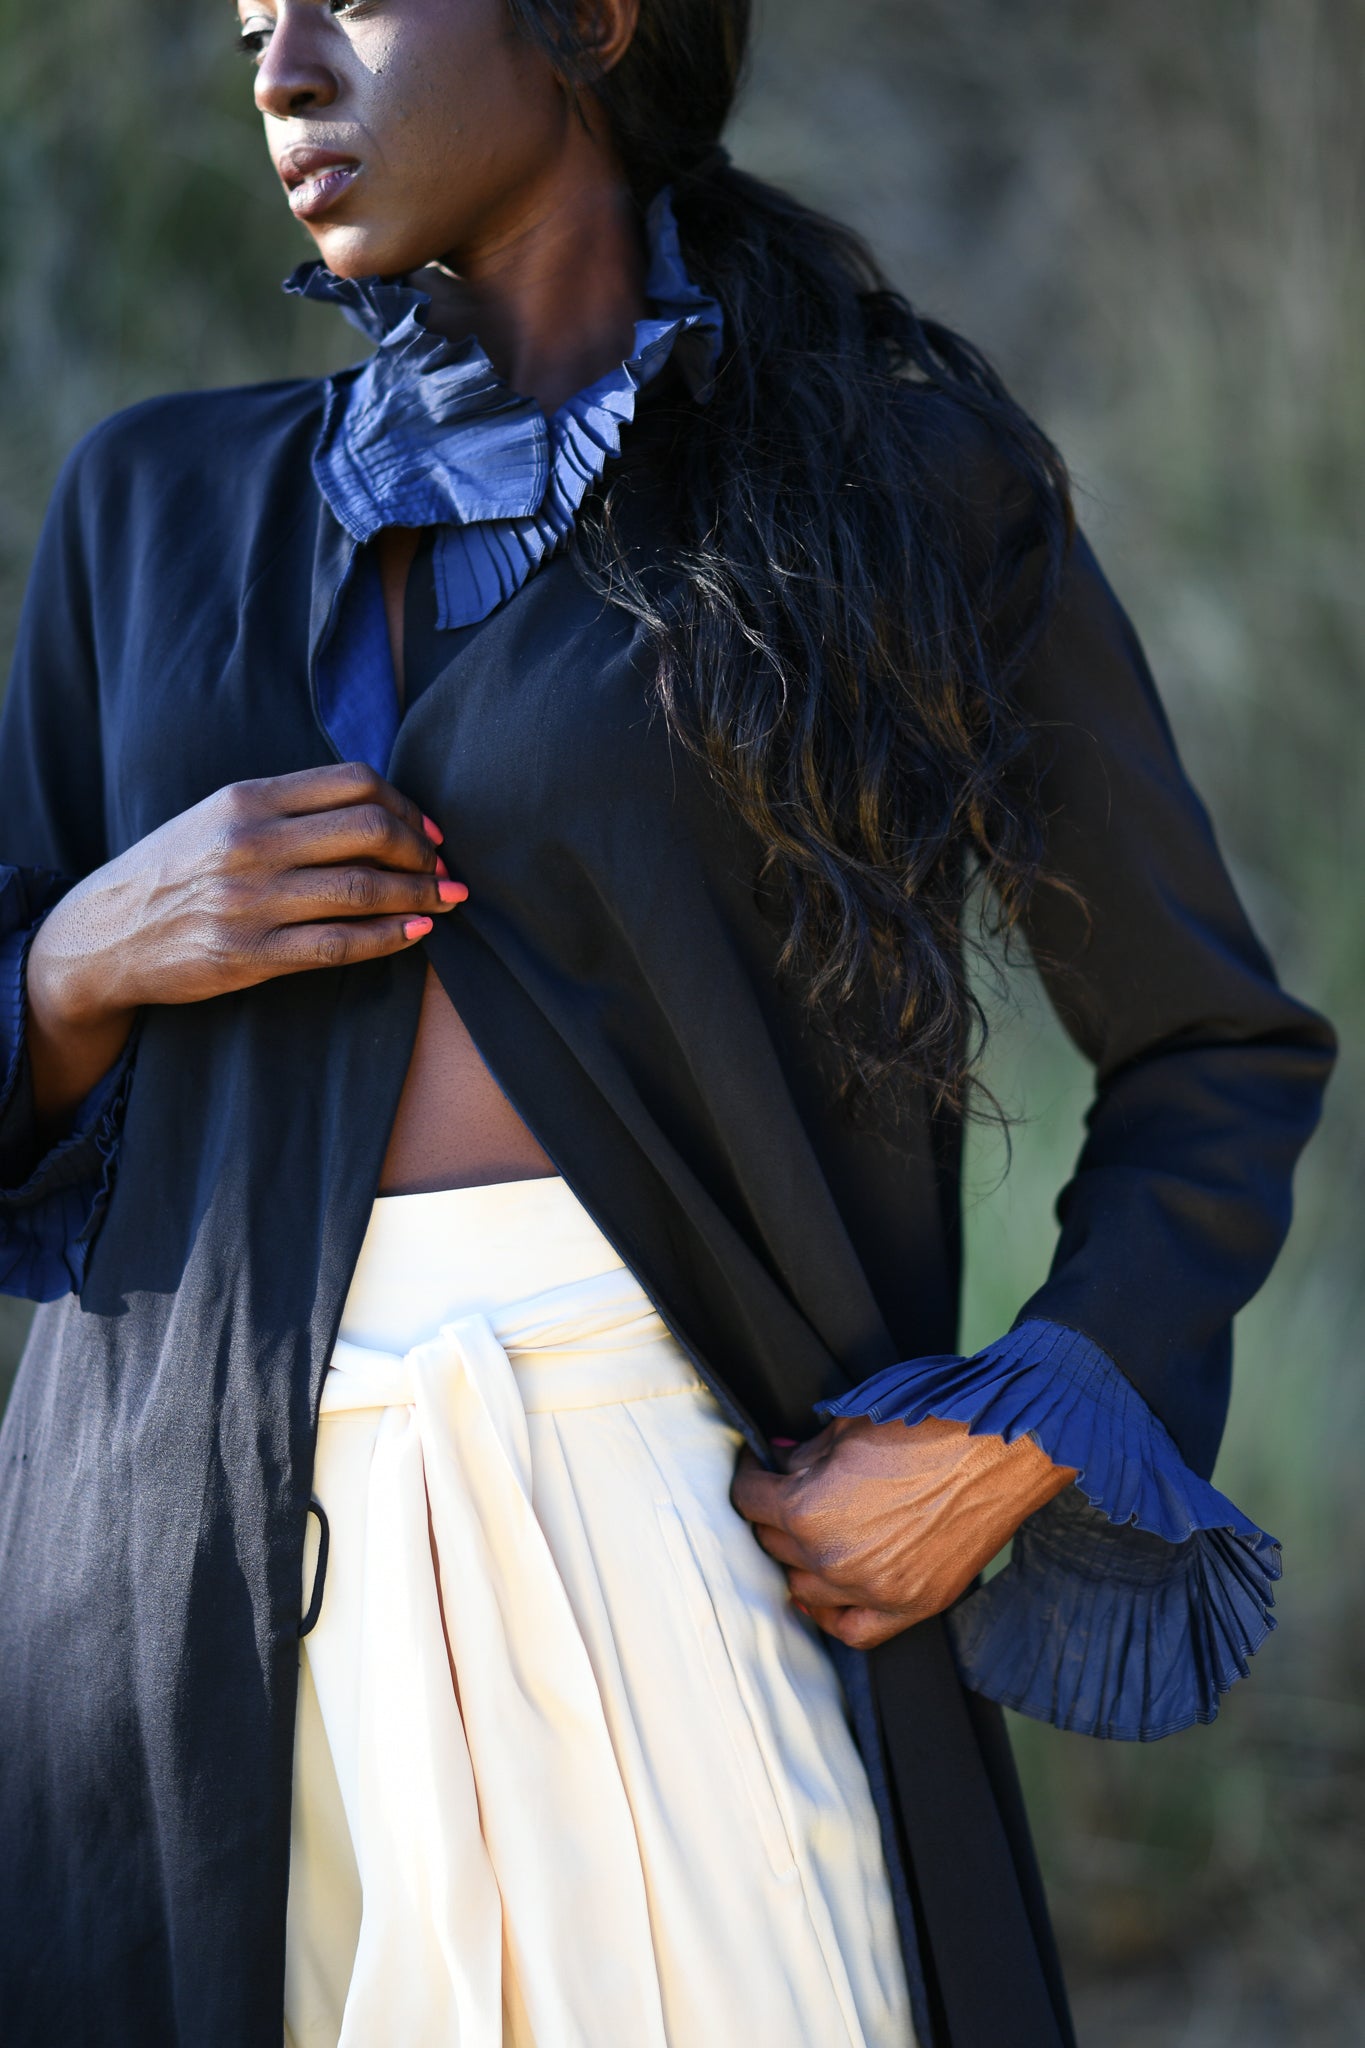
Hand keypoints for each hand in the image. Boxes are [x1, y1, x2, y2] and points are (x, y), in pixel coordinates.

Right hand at [24, 762, 463, 1123]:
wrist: (102, 936)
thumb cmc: (174, 871)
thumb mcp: (218, 818)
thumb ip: (286, 808)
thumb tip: (377, 810)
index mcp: (246, 800)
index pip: (354, 783)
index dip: (407, 805)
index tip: (428, 831)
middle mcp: (249, 843)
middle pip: (370, 829)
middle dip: (422, 851)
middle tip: (443, 869)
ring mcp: (248, 901)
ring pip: (362, 888)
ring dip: (420, 895)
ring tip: (447, 900)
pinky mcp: (247, 955)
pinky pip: (338, 944)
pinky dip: (389, 937)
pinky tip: (417, 933)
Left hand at [731, 1413, 1076, 1649]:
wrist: (1004, 1448)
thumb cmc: (930, 1425)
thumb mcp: (850, 1427)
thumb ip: (805, 1454)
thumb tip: (778, 1461)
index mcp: (810, 1510)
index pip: (748, 1500)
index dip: (750, 1475)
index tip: (758, 1466)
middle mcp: (834, 1559)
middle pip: (773, 1543)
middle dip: (774, 1512)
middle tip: (788, 1489)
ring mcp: (873, 1590)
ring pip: (804, 1587)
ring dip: (799, 1558)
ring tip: (811, 1530)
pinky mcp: (911, 1606)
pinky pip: (853, 1629)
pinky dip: (832, 1613)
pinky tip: (826, 1592)